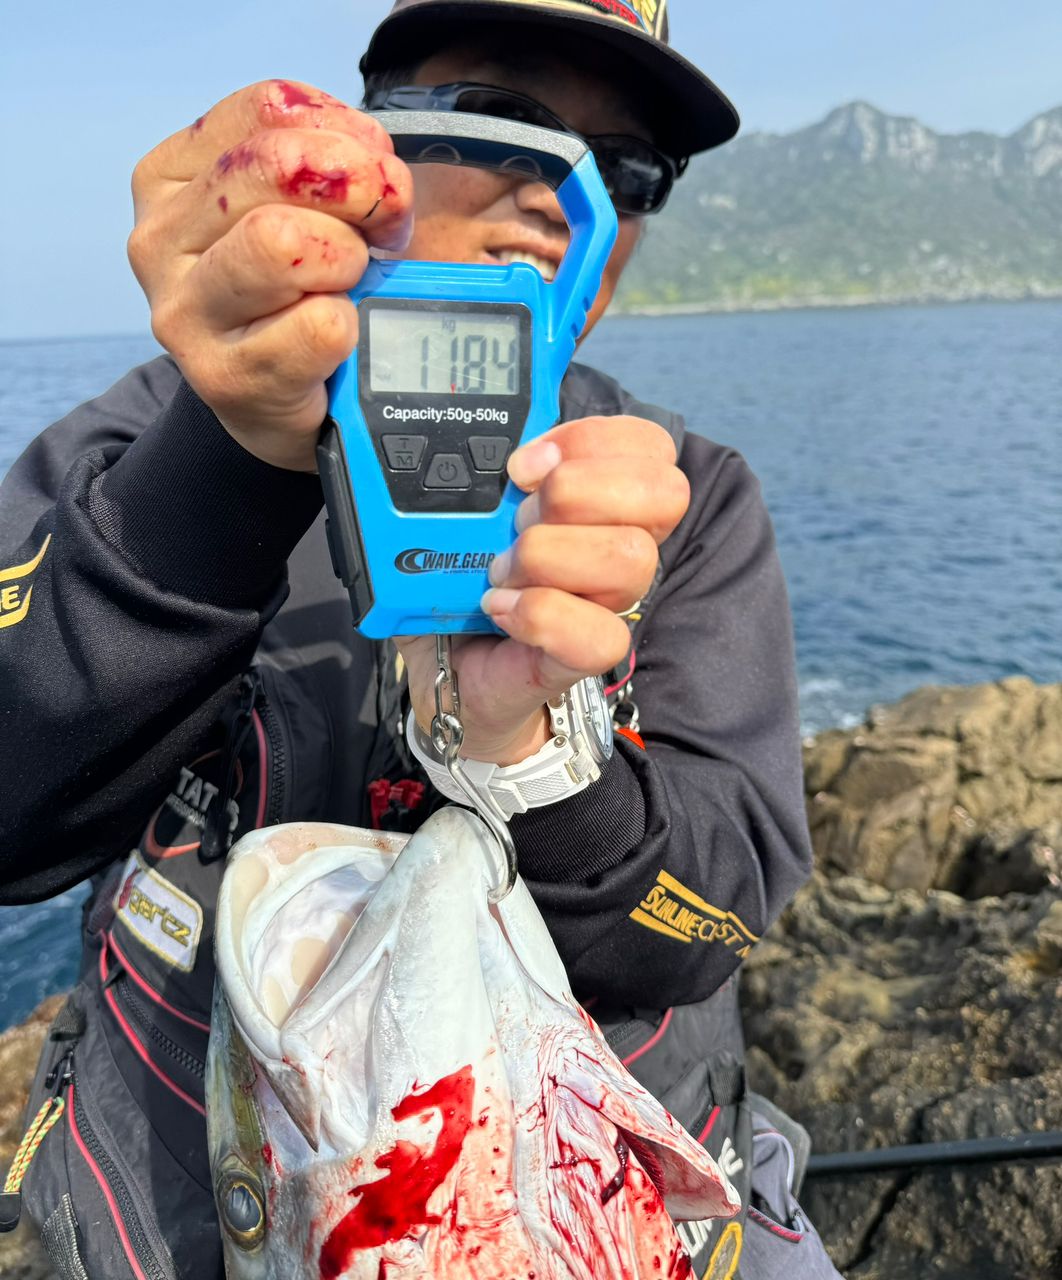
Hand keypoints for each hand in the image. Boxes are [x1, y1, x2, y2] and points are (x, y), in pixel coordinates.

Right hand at [127, 80, 412, 470]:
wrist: (278, 407)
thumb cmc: (294, 298)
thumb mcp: (304, 208)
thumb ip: (330, 163)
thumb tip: (376, 164)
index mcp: (170, 178)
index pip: (267, 108)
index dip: (345, 135)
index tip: (374, 176)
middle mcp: (160, 240)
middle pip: (277, 167)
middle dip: (358, 190)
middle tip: (384, 230)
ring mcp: (185, 313)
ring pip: (282, 241)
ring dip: (345, 260)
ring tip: (349, 286)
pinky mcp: (225, 378)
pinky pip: (319, 325)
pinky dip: (350, 326)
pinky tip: (338, 339)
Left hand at [397, 416, 688, 764]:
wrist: (436, 665)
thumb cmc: (450, 580)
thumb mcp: (450, 511)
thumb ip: (463, 471)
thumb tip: (446, 443)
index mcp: (597, 497)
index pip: (648, 446)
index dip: (590, 440)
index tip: (521, 466)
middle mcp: (614, 545)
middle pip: (664, 493)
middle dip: (576, 491)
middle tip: (516, 518)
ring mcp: (603, 603)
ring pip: (632, 559)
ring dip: (547, 555)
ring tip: (497, 570)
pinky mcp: (577, 658)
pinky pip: (600, 636)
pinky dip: (542, 616)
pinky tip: (499, 610)